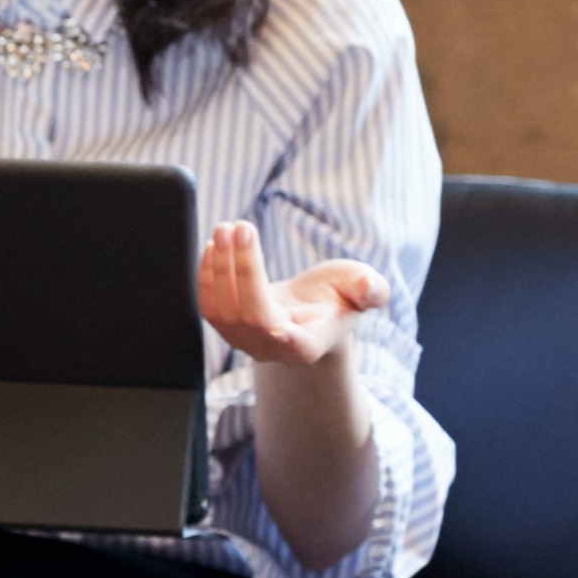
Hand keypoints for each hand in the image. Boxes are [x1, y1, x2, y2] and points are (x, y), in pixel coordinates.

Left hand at [198, 221, 386, 368]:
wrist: (311, 311)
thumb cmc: (339, 297)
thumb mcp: (361, 288)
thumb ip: (370, 290)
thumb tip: (370, 289)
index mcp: (310, 344)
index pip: (296, 345)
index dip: (287, 339)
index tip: (279, 327)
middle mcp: (274, 350)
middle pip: (252, 315)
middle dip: (243, 269)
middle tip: (240, 227)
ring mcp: (247, 343)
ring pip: (224, 311)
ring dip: (220, 267)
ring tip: (226, 228)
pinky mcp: (228, 330)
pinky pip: (209, 308)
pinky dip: (206, 276)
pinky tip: (212, 246)